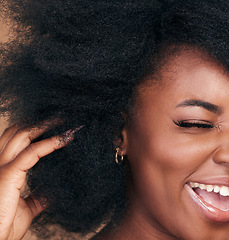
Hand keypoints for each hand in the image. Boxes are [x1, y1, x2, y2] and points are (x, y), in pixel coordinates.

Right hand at [0, 124, 72, 239]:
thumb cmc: (5, 226)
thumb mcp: (28, 208)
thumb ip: (40, 197)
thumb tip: (55, 190)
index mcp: (3, 170)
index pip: (18, 141)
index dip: (37, 131)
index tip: (58, 128)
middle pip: (18, 132)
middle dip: (41, 122)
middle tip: (64, 118)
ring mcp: (1, 167)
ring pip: (22, 135)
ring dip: (46, 126)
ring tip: (67, 122)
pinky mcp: (7, 174)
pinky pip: (31, 152)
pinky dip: (50, 143)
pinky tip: (65, 140)